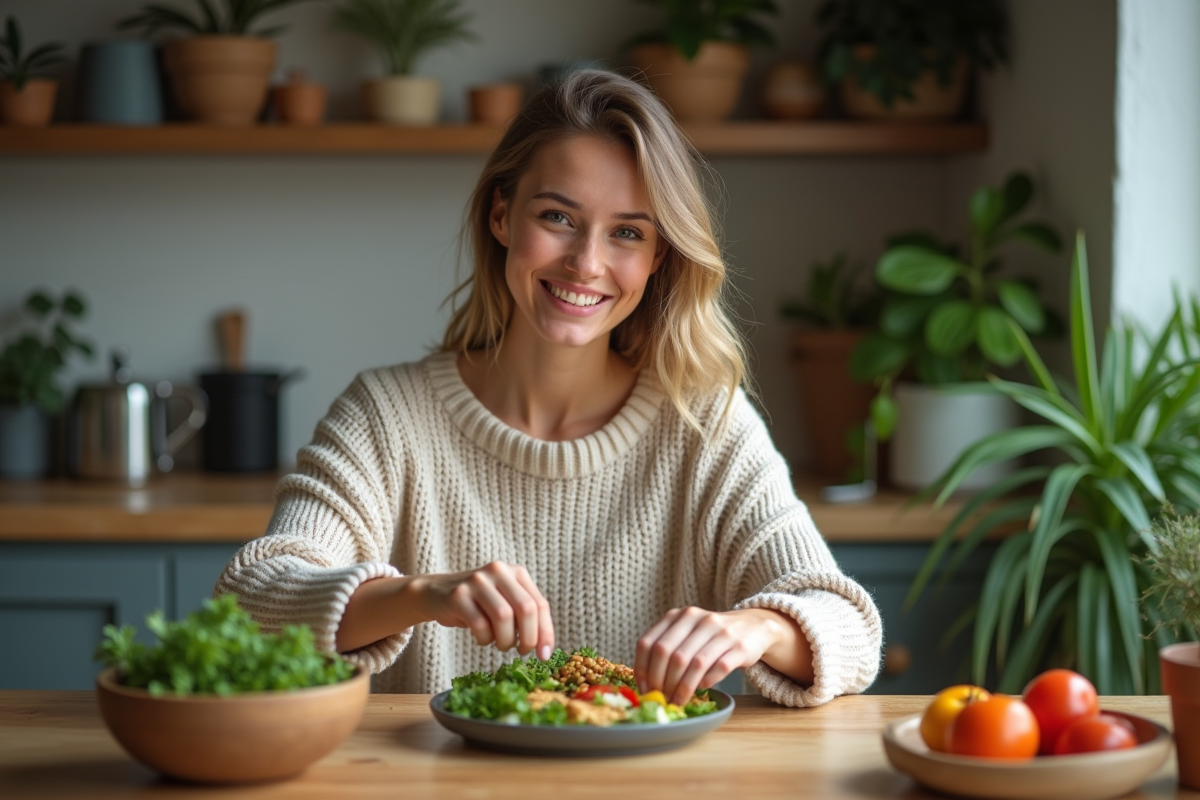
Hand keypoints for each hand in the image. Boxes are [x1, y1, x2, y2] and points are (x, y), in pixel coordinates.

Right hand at [409, 561, 554, 658]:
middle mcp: (498, 571)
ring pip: (503, 616)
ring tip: (500, 645)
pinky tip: (482, 639)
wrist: (435, 593)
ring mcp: (477, 581)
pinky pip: (479, 624)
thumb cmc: (477, 604)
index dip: (546, 632)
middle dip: (528, 638)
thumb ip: (524, 616)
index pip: (539, 604)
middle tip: (522, 652)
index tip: (544, 655)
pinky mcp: (458, 595)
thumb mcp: (504, 602)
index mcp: (516, 572)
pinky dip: (484, 639)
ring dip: (505, 640)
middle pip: (525, 608)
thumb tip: (544, 647)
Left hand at [635, 607, 799, 705]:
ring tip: (678, 701)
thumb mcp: (687, 632)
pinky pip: (718, 668)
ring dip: (682, 688)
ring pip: (694, 663)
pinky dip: (706, 681)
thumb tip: (647, 683)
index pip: (649, 643)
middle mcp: (698, 619)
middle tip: (661, 699)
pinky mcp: (739, 646)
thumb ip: (668, 648)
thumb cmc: (712, 636)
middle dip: (661, 682)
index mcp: (679, 616)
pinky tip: (702, 688)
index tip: (645, 689)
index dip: (643, 669)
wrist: (753, 627)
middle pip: (669, 654)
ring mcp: (721, 632)